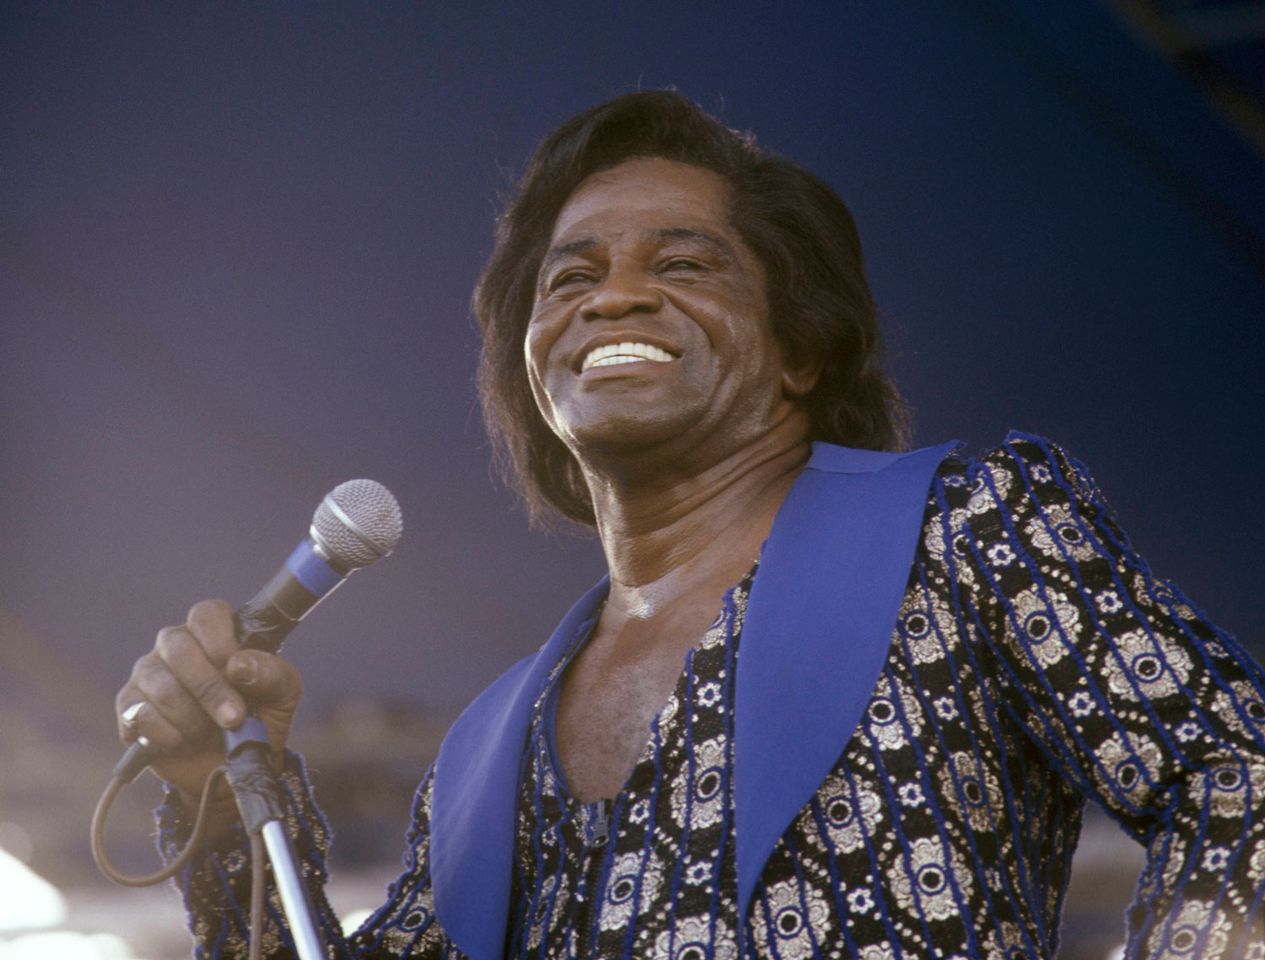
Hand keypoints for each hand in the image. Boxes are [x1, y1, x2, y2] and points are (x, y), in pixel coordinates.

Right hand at [115, 599, 301, 808]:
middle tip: (233, 718)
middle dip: (209, 688)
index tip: (237, 673)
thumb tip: (238, 664)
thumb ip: (270, 672)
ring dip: (191, 716)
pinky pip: (138, 714)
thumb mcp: (282, 694)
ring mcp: (148, 673)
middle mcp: (177, 645)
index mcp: (214, 633)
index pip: (207, 614)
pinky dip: (167, 734)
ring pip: (159, 683)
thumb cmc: (260, 718)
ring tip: (208, 732)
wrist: (234, 767)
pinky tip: (182, 741)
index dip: (220, 641)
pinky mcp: (129, 706)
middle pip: (179, 646)